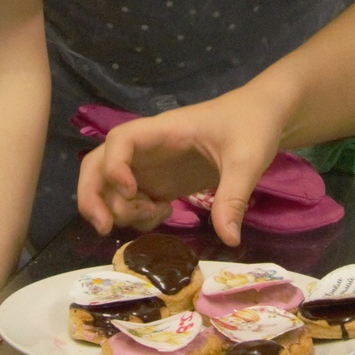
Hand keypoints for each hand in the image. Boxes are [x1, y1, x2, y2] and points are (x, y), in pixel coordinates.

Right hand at [77, 88, 288, 246]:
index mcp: (164, 131)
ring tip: (156, 215)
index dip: (114, 165)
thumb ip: (234, 197)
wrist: (262, 115)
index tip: (131, 190)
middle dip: (91, 196)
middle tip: (105, 228)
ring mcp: (151, 165)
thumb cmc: (251, 125)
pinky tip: (165, 213)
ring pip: (109, 186)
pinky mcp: (159, 180)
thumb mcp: (247, 159)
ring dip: (119, 208)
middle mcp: (148, 148)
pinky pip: (131, 200)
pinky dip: (136, 214)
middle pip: (97, 164)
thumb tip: (228, 239)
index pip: (121, 140)